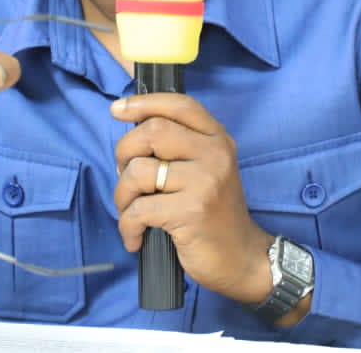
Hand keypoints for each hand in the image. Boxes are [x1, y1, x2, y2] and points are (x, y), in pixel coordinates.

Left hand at [111, 93, 273, 304]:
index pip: (179, 105)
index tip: (118, 110)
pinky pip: (139, 209)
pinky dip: (127, 226)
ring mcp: (204, 181)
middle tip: (127, 179)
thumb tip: (131, 131)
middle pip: (152, 131)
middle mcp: (214, 154)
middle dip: (124, 153)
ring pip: (139, 170)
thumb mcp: (206, 170)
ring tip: (131, 213)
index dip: (144, 103)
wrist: (242, 258)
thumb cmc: (214, 214)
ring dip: (122, 195)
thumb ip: (179, 147)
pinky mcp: (191, 211)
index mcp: (217, 139)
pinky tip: (135, 237)